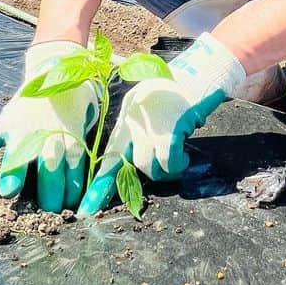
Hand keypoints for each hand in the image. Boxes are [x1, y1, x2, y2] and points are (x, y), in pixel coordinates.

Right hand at [0, 41, 99, 211]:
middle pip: (50, 172)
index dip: (73, 194)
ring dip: (14, 173)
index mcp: (72, 139)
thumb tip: (93, 171)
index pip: (74, 175)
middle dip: (50, 195)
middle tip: (49, 210)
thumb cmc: (77, 98)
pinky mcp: (5, 121)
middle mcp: (48, 136)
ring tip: (9, 191)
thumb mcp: (90, 120)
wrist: (58, 64)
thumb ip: (86, 147)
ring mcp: (24, 129)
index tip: (71, 209)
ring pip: (19, 155)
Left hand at [78, 33, 245, 214]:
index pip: (108, 154)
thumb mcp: (148, 109)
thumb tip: (137, 164)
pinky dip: (178, 165)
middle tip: (116, 207)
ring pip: (148, 167)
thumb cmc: (176, 95)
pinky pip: (169, 161)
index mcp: (127, 118)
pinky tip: (185, 158)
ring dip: (164, 172)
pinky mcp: (170, 128)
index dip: (99, 182)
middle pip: (126, 164)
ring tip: (176, 162)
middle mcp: (134, 121)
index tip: (87, 207)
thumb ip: (139, 132)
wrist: (198, 77)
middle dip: (117, 190)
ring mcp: (151, 124)